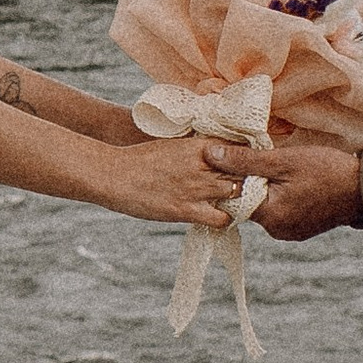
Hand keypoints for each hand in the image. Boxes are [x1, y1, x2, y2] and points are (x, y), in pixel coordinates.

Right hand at [97, 134, 256, 228]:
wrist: (114, 175)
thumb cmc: (138, 158)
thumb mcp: (171, 144)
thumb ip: (194, 147)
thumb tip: (210, 151)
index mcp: (198, 145)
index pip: (238, 147)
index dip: (245, 156)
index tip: (248, 162)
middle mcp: (203, 165)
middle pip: (242, 169)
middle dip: (245, 175)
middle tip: (248, 182)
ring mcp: (197, 188)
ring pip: (237, 192)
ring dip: (238, 197)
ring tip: (236, 201)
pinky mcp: (188, 210)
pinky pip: (222, 218)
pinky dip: (226, 218)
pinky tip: (221, 216)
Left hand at [202, 132, 360, 242]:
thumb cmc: (328, 172)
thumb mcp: (284, 160)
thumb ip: (245, 160)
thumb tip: (209, 155)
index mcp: (269, 216)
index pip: (233, 199)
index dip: (231, 177)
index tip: (237, 158)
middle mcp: (276, 230)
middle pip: (249, 203)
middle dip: (251, 181)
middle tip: (264, 159)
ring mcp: (290, 232)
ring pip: (266, 205)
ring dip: (268, 187)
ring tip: (282, 168)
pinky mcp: (301, 228)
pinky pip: (281, 210)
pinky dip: (282, 195)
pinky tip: (294, 180)